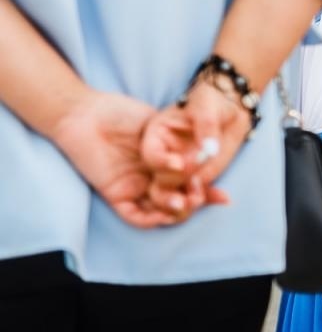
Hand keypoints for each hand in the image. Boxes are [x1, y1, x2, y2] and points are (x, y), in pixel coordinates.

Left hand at [52, 91, 203, 227]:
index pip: (190, 184)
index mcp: (166, 163)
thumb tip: (204, 157)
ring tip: (185, 201)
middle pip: (179, 201)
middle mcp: (153, 178)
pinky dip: (151, 219)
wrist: (87, 113)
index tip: (225, 196)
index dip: (208, 192)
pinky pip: (135, 216)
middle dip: (195, 203)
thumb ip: (179, 141)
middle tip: (199, 194)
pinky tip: (164, 213)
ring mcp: (135, 188)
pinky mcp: (116, 194)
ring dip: (176, 212)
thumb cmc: (122, 112)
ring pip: (160, 212)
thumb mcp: (159, 123)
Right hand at [142, 79, 253, 207]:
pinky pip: (199, 193)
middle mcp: (164, 157)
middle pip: (159, 181)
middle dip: (170, 192)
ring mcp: (179, 171)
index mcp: (156, 137)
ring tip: (199, 200)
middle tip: (188, 196)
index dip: (162, 162)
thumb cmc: (211, 101)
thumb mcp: (207, 106)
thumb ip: (206, 125)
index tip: (179, 164)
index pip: (151, 155)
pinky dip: (208, 197)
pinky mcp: (198, 178)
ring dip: (185, 202)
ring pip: (175, 194)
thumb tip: (209, 149)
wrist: (231, 109)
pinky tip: (222, 198)